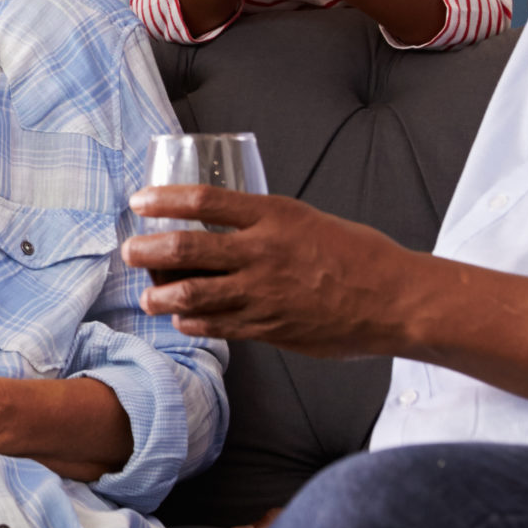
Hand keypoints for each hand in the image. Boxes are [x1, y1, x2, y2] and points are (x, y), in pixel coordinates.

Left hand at [124, 185, 417, 357]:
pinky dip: (192, 322)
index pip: (203, 200)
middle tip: (131, 252)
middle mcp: (262, 252)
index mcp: (274, 215)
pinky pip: (217, 325)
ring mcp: (262, 293)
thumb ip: (267, 226)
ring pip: (192, 293)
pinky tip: (183, 320)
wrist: (396, 300)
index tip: (139, 202)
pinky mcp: (268, 328)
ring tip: (148, 296)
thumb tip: (229, 230)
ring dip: (161, 295)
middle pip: (185, 248)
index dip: (162, 200)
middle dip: (147, 250)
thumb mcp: (308, 221)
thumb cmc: (359, 256)